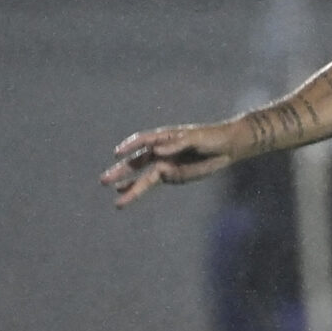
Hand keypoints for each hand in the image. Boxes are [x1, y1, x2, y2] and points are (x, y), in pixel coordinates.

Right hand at [100, 122, 238, 207]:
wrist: (227, 147)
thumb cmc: (211, 137)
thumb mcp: (195, 138)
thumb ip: (176, 144)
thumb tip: (156, 150)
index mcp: (164, 137)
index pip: (143, 141)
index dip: (130, 146)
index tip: (118, 153)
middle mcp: (160, 151)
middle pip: (137, 161)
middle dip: (121, 171)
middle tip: (103, 180)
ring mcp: (165, 163)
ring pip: (142, 176)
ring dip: (128, 184)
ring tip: (113, 191)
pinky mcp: (171, 175)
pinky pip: (152, 182)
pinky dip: (138, 188)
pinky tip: (125, 193)